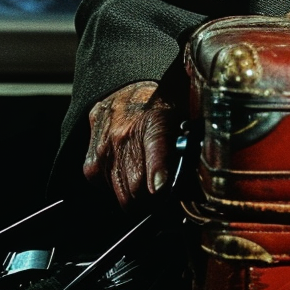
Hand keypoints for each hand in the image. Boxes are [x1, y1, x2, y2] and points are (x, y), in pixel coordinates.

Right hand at [83, 80, 177, 210]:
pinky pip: (110, 191)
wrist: (126, 88)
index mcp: (155, 120)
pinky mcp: (91, 164)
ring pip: (124, 198)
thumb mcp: (184, 118)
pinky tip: (131, 171)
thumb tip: (198, 186)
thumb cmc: (161, 106)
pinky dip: (122, 188)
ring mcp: (104, 151)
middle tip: (167, 194)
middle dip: (156, 200)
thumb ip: (190, 150)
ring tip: (150, 180)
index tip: (161, 187)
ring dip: (139, 197)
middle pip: (138, 190)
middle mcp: (124, 136)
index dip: (158, 170)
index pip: (155, 147)